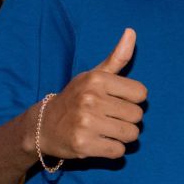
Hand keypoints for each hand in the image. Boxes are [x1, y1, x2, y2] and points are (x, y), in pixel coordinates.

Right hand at [38, 28, 147, 159]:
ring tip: (105, 130)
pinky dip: (113, 150)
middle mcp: (90, 99)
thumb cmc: (76, 98)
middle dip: (127, 120)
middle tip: (109, 118)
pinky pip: (118, 151)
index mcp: (96, 80)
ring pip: (131, 134)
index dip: (132, 100)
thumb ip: (117, 57)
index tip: (116, 102)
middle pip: (137, 116)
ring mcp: (86, 123)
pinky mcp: (83, 145)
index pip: (141, 94)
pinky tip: (99, 142)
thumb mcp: (94, 75)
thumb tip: (132, 31)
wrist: (43, 125)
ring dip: (123, 136)